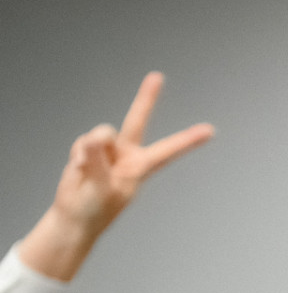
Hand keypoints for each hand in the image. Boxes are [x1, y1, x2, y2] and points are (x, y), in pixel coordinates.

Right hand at [20, 71, 213, 281]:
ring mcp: (109, 149)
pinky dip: (77, 153)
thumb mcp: (101, 187)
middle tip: (157, 76)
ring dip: (89, 152)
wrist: (73, 216)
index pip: (168, 151)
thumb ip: (98, 160)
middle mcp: (128, 153)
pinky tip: (79, 167)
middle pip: (138, 120)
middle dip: (146, 98)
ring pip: (100, 134)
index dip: (188, 140)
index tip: (211, 130)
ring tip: (87, 172)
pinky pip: (83, 140)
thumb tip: (97, 135)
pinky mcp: (89, 148)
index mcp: (141, 167)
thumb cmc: (95, 208)